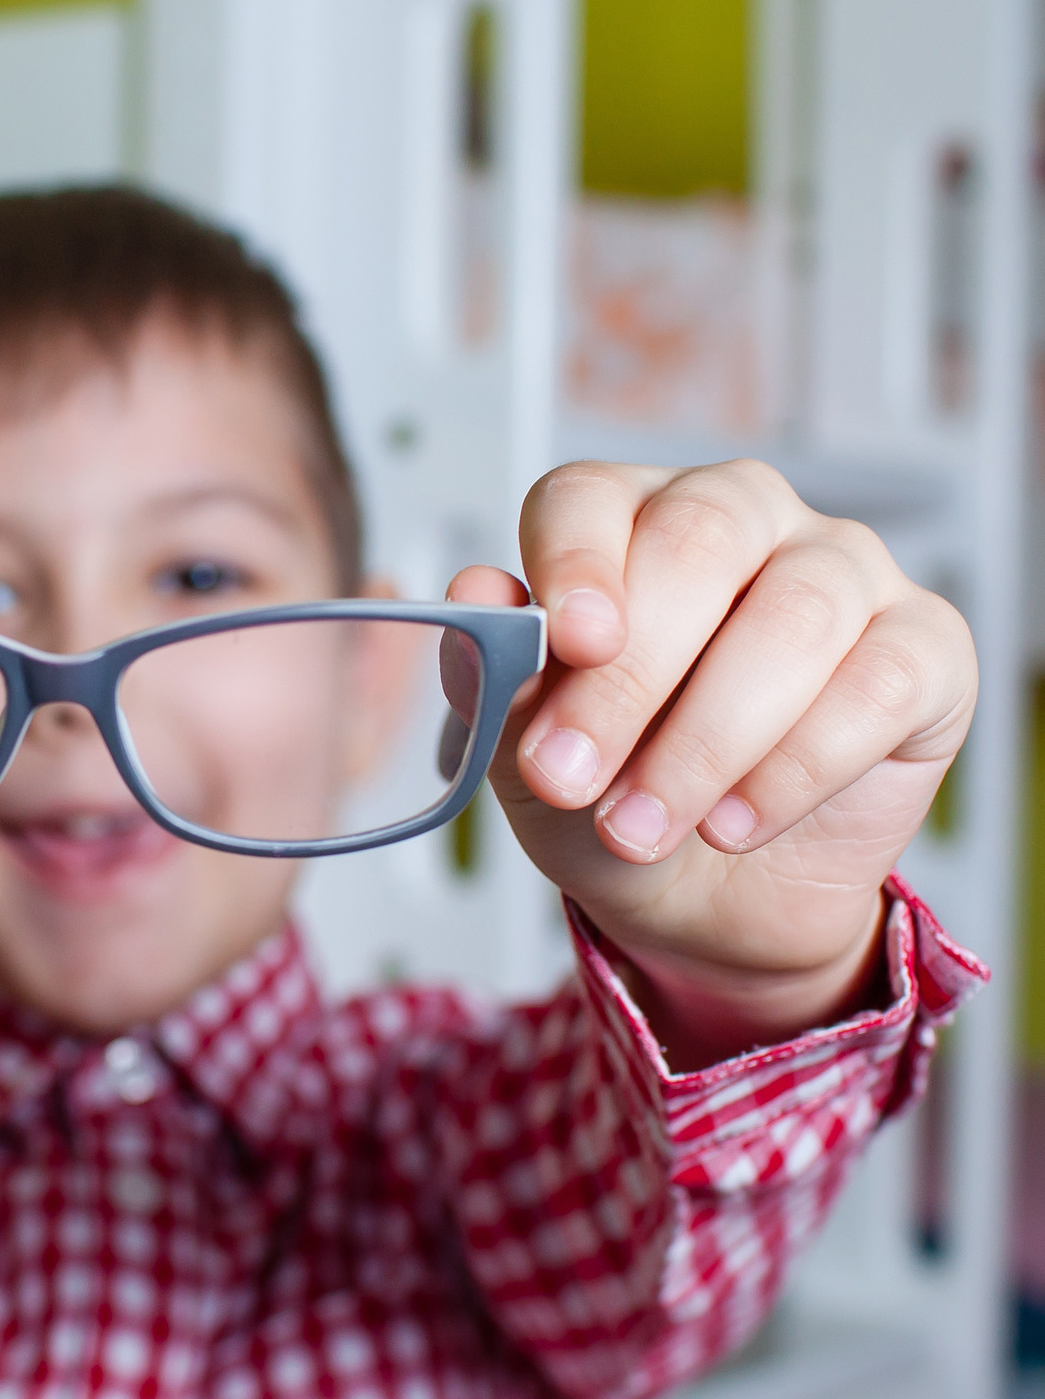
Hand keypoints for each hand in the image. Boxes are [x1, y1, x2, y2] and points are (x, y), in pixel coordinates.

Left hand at [450, 460, 976, 1064]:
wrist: (699, 901)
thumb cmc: (607, 795)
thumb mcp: (524, 751)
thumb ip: (494, 674)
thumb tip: (473, 594)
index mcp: (625, 520)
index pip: (590, 497)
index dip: (575, 561)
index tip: (569, 642)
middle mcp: (741, 519)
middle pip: (697, 543)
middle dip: (628, 676)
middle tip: (572, 780)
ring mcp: (843, 573)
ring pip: (794, 616)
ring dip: (704, 741)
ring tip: (639, 830)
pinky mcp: (926, 649)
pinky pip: (876, 684)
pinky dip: (795, 767)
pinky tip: (732, 825)